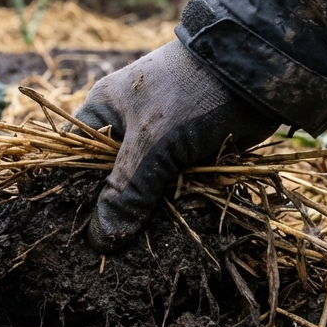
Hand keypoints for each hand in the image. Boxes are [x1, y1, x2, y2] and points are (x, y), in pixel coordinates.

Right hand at [74, 41, 279, 251]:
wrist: (256, 74)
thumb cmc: (192, 93)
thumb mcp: (152, 142)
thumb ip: (127, 190)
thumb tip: (99, 240)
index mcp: (104, 112)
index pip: (74, 157)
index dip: (71, 191)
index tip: (72, 231)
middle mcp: (126, 127)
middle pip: (109, 179)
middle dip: (113, 211)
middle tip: (108, 252)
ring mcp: (159, 142)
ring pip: (143, 189)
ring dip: (146, 214)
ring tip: (138, 252)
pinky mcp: (188, 155)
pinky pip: (172, 189)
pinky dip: (174, 207)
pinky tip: (170, 235)